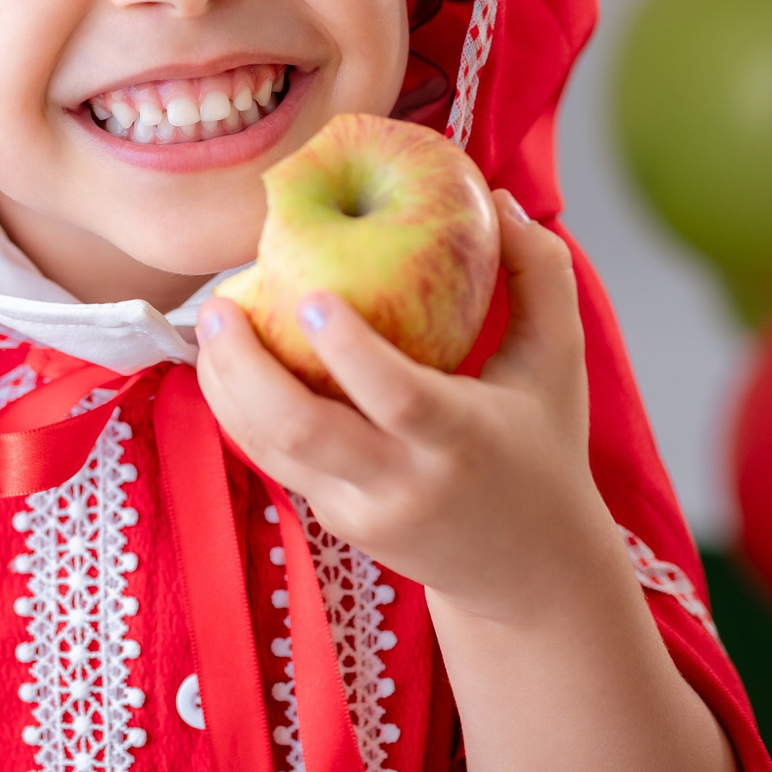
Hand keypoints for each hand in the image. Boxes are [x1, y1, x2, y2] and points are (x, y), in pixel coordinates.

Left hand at [195, 192, 628, 628]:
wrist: (528, 572)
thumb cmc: (543, 449)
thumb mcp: (559, 363)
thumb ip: (542, 275)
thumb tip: (498, 199)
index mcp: (462, 439)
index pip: (396, 397)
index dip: (349, 351)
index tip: (310, 298)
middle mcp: (404, 482)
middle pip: (303, 430)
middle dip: (247, 367)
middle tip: (220, 305)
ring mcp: (361, 508)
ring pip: (270, 449)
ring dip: (227, 385)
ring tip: (212, 321)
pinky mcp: (333, 519)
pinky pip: (276, 457)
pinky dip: (244, 407)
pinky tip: (229, 358)